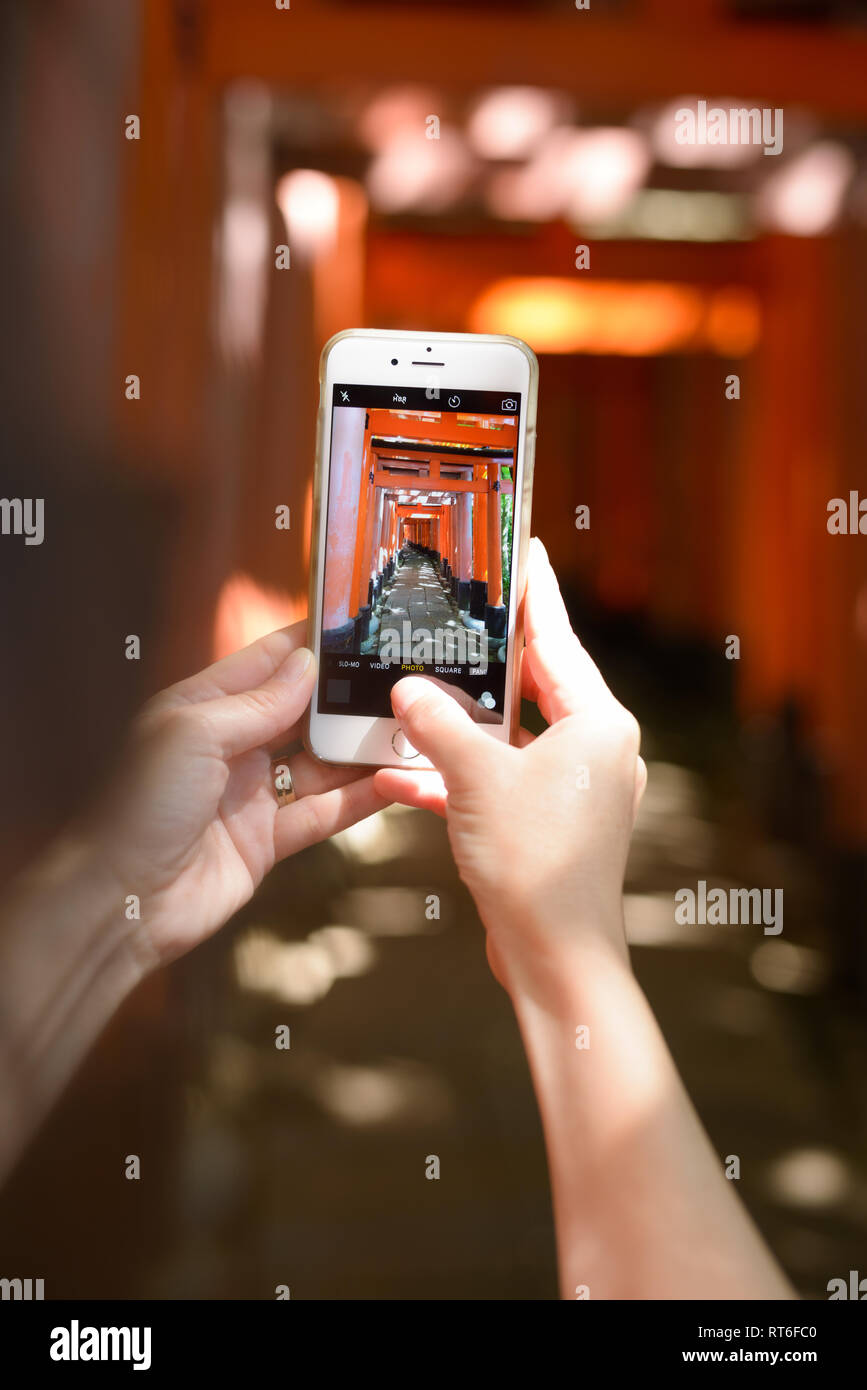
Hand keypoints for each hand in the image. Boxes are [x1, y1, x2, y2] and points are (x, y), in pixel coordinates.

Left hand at [88, 622, 388, 969]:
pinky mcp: (268, 840)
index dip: (311, 643)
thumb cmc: (138, 807)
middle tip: (400, 678)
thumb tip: (308, 665)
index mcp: (203, 707)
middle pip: (302, 711)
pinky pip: (323, 812)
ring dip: (360, 748)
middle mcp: (231, 746)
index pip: (267, 661)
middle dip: (347, 696)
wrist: (119, 901)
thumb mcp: (194, 733)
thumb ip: (257, 702)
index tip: (359, 625)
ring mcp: (251, 794)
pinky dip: (359, 799)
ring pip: (321, 762)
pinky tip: (394, 781)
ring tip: (411, 728)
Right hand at [373, 539, 645, 981]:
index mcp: (599, 724)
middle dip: (488, 660)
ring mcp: (578, 791)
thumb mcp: (475, 779)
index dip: (536, 594)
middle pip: (535, 686)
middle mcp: (598, 751)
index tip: (527, 550)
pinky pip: (502, 781)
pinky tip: (405, 771)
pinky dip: (461, 775)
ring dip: (463, 725)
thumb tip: (408, 689)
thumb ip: (438, 725)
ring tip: (418, 689)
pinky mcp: (552, 825)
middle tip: (459, 613)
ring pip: (513, 737)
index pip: (558, 641)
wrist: (556, 960)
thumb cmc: (535, 866)